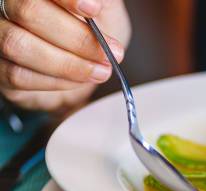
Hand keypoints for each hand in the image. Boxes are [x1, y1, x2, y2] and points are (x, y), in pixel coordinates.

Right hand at [0, 0, 130, 113]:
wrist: (90, 63)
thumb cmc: (94, 30)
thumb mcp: (106, 8)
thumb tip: (97, 0)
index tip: (94, 10)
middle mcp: (8, 6)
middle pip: (28, 12)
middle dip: (76, 37)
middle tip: (108, 52)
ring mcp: (0, 34)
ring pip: (19, 45)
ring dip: (67, 64)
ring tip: (100, 71)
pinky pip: (18, 75)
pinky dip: (55, 81)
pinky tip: (78, 80)